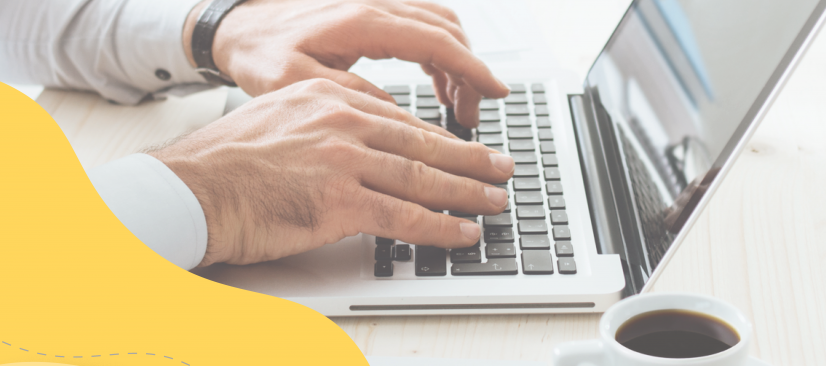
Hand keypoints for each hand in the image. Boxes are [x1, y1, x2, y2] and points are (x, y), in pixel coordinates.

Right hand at [148, 79, 513, 265]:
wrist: (187, 190)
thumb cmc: (225, 162)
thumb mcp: (280, 118)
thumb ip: (326, 124)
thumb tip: (363, 143)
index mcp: (329, 96)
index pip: (401, 119)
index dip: (439, 139)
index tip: (462, 149)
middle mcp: (343, 121)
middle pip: (423, 144)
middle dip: (470, 159)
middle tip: (501, 168)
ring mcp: (344, 160)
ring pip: (423, 178)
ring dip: (467, 193)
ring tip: (494, 201)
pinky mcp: (339, 201)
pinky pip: (405, 217)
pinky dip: (441, 227)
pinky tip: (463, 233)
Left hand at [182, 0, 508, 127]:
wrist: (238, 25)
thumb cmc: (261, 53)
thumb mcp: (298, 85)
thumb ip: (351, 98)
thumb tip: (398, 118)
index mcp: (362, 22)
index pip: (437, 42)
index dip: (472, 69)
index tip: (495, 92)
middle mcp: (376, 5)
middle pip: (448, 31)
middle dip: (470, 72)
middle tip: (472, 114)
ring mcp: (376, 4)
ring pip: (440, 25)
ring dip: (457, 62)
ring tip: (458, 105)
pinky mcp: (373, 11)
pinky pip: (423, 24)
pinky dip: (440, 52)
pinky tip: (438, 82)